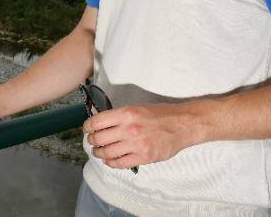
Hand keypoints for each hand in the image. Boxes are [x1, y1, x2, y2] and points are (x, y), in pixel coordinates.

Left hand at [83, 102, 207, 169]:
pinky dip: (111, 163)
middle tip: (93, 142)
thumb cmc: (161, 114)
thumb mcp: (137, 108)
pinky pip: (120, 163)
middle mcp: (129, 129)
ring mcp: (136, 144)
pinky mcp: (144, 157)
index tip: (88, 129)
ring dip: (99, 153)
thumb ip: (120, 116)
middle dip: (92, 141)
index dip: (88, 127)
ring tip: (99, 152)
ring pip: (107, 153)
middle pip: (99, 138)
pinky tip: (110, 160)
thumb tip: (102, 122)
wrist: (182, 124)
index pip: (97, 121)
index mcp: (126, 113)